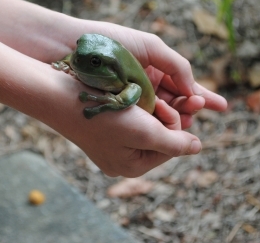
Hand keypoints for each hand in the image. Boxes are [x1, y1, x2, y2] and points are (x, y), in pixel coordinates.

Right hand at [47, 70, 201, 176]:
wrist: (61, 96)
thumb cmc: (106, 116)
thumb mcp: (147, 132)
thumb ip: (176, 142)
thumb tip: (197, 148)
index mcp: (132, 166)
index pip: (171, 146)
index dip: (174, 123)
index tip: (160, 104)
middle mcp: (121, 159)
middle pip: (158, 135)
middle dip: (160, 114)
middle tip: (151, 99)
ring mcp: (109, 144)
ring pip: (144, 123)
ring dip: (148, 106)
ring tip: (138, 94)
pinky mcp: (101, 127)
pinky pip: (128, 117)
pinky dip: (133, 104)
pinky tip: (127, 94)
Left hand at [83, 23, 226, 127]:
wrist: (73, 48)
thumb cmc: (112, 41)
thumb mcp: (151, 47)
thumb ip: (176, 65)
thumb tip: (194, 90)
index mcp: (155, 68)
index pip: (184, 86)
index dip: (202, 96)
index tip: (221, 106)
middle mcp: (146, 86)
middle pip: (176, 103)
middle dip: (190, 108)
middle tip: (197, 110)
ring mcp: (133, 99)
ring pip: (162, 114)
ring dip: (176, 117)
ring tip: (186, 118)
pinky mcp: (119, 111)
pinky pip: (143, 120)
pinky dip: (157, 123)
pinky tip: (166, 126)